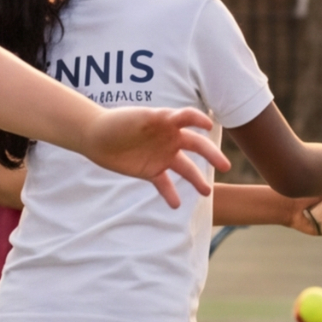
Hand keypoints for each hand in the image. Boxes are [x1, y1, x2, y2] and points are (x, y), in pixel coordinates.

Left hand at [87, 105, 217, 206]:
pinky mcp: (151, 171)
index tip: (208, 126)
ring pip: (185, 169)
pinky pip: (164, 184)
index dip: (199, 119)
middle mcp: (169, 138)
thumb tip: (171, 117)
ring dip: (196, 179)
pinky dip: (170, 194)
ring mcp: (162, 155)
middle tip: (225, 167)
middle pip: (196, 146)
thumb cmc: (116, 122)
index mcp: (167, 121)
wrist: (96, 136)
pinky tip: (176, 204)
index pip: (188, 118)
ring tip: (206, 193)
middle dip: (211, 156)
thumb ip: (155, 119)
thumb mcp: (136, 117)